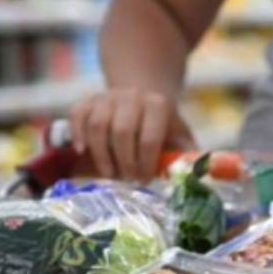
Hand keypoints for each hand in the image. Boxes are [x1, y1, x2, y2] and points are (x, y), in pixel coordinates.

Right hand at [68, 88, 195, 180]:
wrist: (141, 94)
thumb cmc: (162, 124)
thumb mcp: (179, 134)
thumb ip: (187, 154)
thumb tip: (195, 176)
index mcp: (157, 104)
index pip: (150, 138)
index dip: (146, 163)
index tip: (144, 179)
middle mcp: (132, 96)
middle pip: (122, 132)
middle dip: (124, 161)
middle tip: (126, 179)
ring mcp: (107, 96)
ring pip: (98, 125)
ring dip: (101, 154)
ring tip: (109, 173)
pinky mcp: (88, 100)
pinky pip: (77, 115)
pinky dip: (77, 133)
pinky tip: (82, 151)